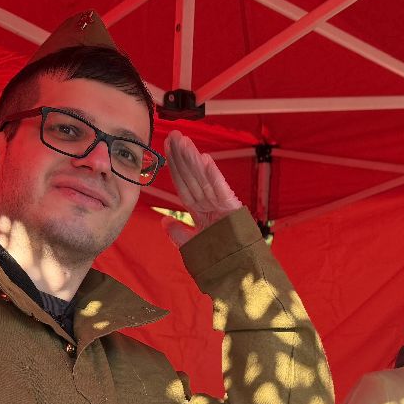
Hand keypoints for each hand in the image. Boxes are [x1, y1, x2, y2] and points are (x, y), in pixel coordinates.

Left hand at [161, 130, 242, 246]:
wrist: (239, 269)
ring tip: (184, 141)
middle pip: (191, 176)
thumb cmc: (219, 256)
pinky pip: (220, 189)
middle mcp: (209, 203)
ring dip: (193, 159)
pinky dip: (213, 175)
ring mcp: (220, 204)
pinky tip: (205, 159)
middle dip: (181, 155)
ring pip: (203, 178)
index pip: (183, 183)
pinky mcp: (232, 208)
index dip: (174, 165)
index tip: (166, 147)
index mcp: (200, 209)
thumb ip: (178, 233)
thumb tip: (164, 221)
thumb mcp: (192, 245)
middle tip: (173, 134)